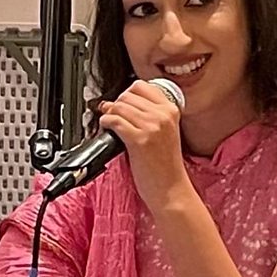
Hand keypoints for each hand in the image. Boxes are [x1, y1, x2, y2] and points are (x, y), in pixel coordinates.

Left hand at [98, 80, 188, 208]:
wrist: (170, 189)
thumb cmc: (165, 165)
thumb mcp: (165, 132)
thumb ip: (149, 115)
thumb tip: (119, 103)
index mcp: (171, 110)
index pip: (142, 86)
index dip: (127, 93)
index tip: (122, 102)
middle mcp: (163, 116)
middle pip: (128, 95)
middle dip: (116, 104)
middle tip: (113, 115)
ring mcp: (152, 127)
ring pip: (119, 106)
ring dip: (109, 113)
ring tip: (109, 123)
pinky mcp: (139, 140)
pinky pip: (115, 121)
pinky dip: (106, 122)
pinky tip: (107, 128)